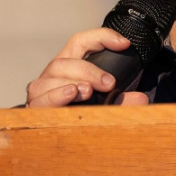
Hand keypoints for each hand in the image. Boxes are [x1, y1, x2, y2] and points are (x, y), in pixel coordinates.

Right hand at [24, 28, 153, 107]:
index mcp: (70, 65)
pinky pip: (40, 99)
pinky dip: (54, 97)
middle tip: (109, 83)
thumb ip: (122, 100)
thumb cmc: (80, 114)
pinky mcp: (34, 107)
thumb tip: (141, 100)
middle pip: (64, 61)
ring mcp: (41, 90)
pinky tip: (69, 95)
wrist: (59, 138)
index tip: (124, 44)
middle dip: (88, 70)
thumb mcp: (105, 104)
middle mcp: (52, 74)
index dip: (102, 37)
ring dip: (71, 82)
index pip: (81, 41)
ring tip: (86, 90)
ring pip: (50, 78)